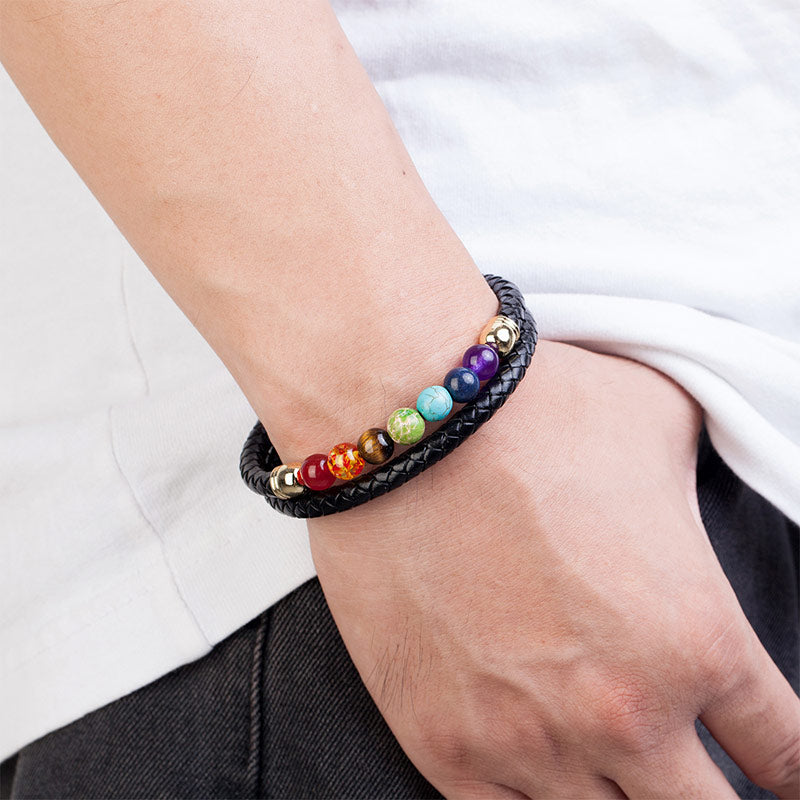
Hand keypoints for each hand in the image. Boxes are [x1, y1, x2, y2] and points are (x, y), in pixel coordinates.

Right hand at [308, 340, 799, 798]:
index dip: (792, 770)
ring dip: (616, 792)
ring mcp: (527, 739)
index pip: (786, 755)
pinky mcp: (442, 742)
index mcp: (698, 638)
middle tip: (688, 765)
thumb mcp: (659, 424)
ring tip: (603, 754)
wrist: (401, 418)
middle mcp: (622, 711)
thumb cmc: (529, 411)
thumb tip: (693, 493)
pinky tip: (539, 767)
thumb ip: (702, 481)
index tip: (775, 769)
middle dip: (708, 792)